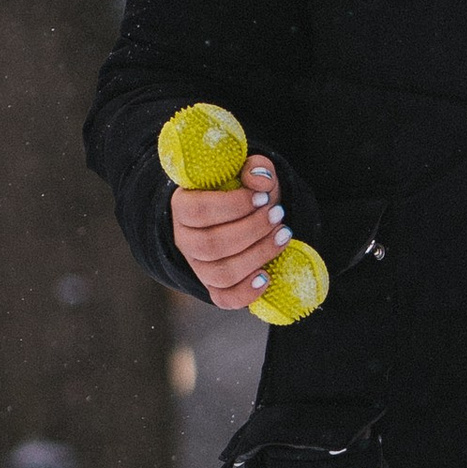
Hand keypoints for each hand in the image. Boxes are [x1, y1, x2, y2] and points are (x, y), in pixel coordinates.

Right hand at [170, 152, 287, 309]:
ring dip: (257, 255)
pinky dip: (246, 293)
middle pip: (211, 244)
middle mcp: (185, 239)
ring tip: (282, 236)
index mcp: (184, 207)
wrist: (246, 216)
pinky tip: (266, 276)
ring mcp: (198, 266)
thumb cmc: (244, 192)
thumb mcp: (248, 172)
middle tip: (279, 215)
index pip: (198, 211)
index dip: (233, 205)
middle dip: (252, 230)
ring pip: (221, 272)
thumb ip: (255, 168)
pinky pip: (224, 299)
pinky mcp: (214, 287)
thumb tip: (260, 180)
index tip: (262, 197)